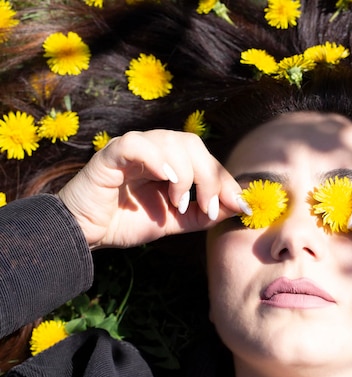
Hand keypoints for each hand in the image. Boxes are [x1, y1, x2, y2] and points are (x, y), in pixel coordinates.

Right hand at [57, 130, 242, 248]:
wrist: (84, 234)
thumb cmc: (126, 222)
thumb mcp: (174, 221)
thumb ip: (203, 214)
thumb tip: (238, 207)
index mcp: (171, 161)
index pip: (207, 160)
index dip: (226, 181)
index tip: (241, 206)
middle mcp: (155, 149)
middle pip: (194, 145)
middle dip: (210, 178)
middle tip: (209, 208)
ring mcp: (133, 148)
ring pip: (172, 141)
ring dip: (185, 175)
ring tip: (179, 203)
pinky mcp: (111, 154)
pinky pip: (137, 144)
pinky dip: (156, 159)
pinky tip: (166, 179)